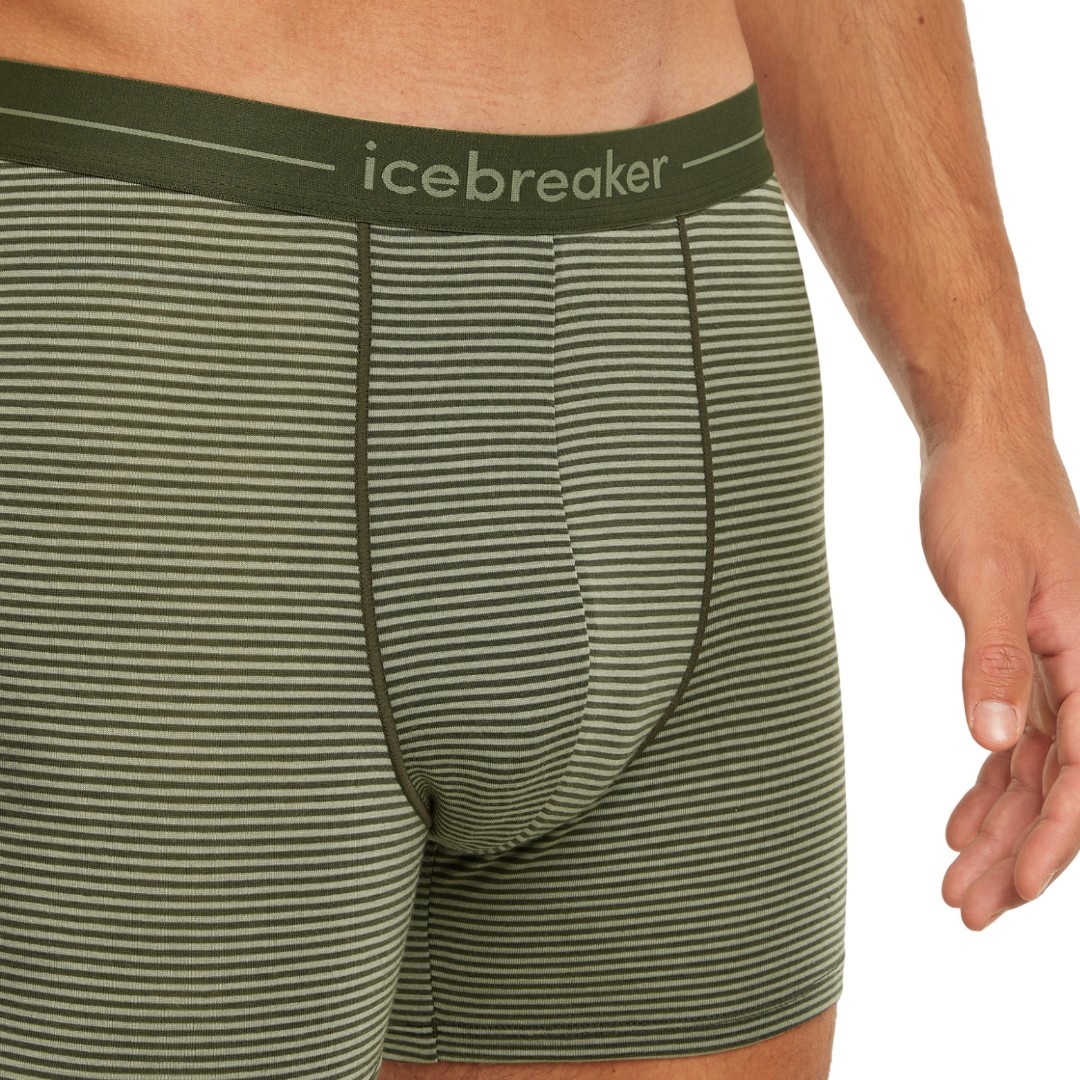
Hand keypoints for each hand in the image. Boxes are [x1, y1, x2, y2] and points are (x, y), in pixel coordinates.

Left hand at [917, 430, 1079, 928]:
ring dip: (998, 828)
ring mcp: (1059, 665)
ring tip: (955, 881)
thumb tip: (995, 744)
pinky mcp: (1027, 657)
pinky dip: (990, 782)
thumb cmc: (986, 499)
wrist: (981, 449)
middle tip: (966, 911)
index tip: (1016, 892)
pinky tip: (960, 819)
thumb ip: (991, 659)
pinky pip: (1018, 737)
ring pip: (1036, 769)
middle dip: (1017, 852)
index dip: (1053, 838)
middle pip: (1060, 783)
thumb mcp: (985, 577)